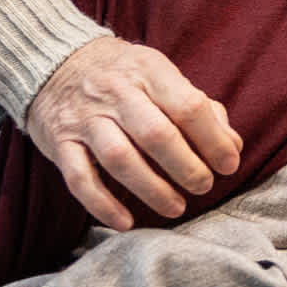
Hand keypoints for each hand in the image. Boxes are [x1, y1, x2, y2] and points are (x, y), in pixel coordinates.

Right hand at [25, 36, 244, 229]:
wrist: (54, 63)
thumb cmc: (123, 76)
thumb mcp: (161, 76)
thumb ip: (198, 107)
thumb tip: (232, 145)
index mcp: (149, 71)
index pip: (188, 106)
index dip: (213, 140)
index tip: (229, 164)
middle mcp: (116, 92)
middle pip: (156, 134)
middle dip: (186, 167)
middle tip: (203, 187)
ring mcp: (84, 118)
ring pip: (119, 158)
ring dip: (151, 189)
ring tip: (176, 207)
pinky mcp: (59, 142)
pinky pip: (80, 178)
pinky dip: (102, 204)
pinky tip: (126, 222)